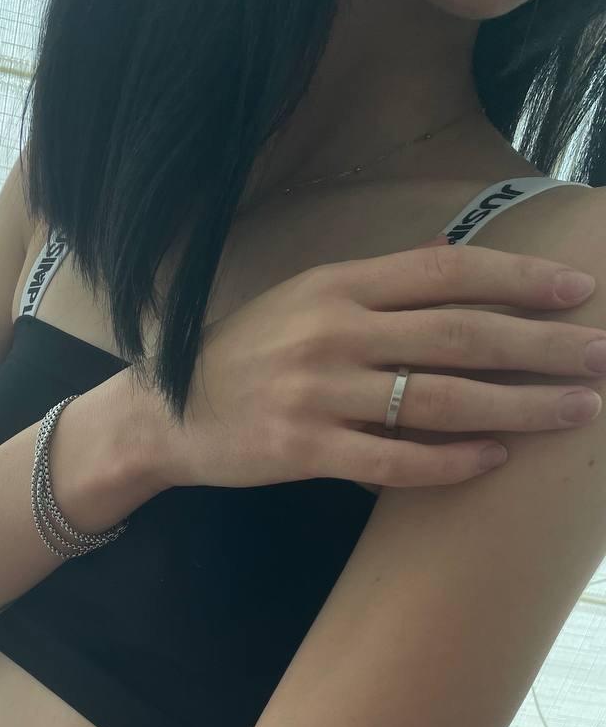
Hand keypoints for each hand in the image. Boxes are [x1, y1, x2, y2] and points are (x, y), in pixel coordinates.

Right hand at [150, 235, 605, 489]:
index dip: (517, 279)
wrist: (164, 414)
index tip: (576, 292)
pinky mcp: (301, 451)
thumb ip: (374, 289)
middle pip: (458, 335)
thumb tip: (454, 266)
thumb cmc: (242, 357)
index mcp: (335, 286)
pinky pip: (392, 460)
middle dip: (540, 347)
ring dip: (516, 406)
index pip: (445, 273)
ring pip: (436, 399)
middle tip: (601, 358)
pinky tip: (495, 459)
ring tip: (574, 411)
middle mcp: (330, 332)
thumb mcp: (301, 301)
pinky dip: (449, 460)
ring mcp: (315, 393)